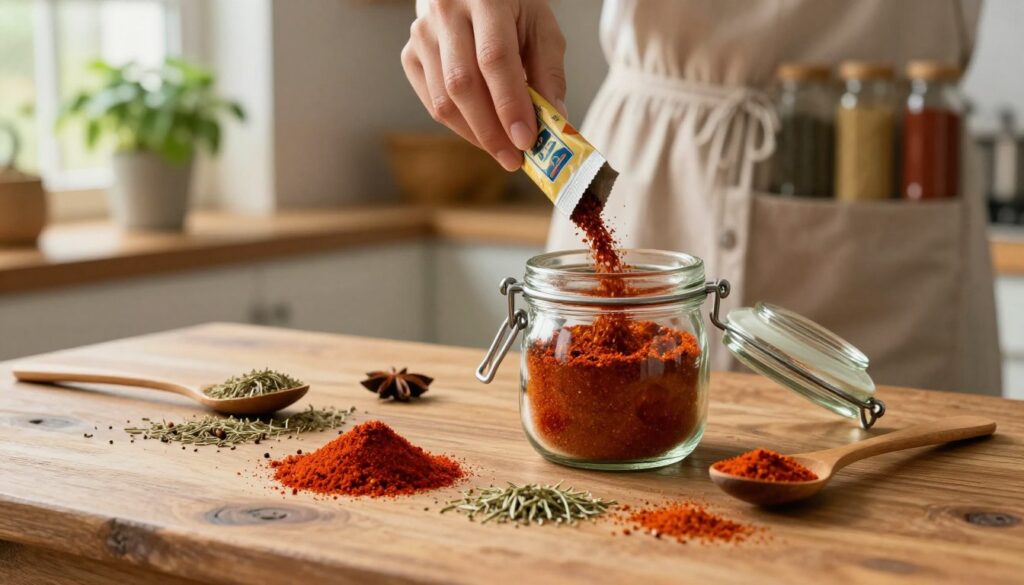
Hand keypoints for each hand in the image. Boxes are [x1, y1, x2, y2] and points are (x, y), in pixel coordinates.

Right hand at [401, 0, 566, 170]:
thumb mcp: (541, 26)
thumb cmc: (512, 8)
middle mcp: (446, 13)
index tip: (526, 139)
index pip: (494, 58)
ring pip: (443, 100)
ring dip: (475, 135)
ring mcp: (422, 35)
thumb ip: (549, 71)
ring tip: (503, 151)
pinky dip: (459, 126)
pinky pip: (432, 103)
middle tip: (514, 159)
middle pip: (462, 84)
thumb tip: (554, 120)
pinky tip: (482, 133)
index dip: (509, 104)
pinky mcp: (410, 56)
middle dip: (491, 130)